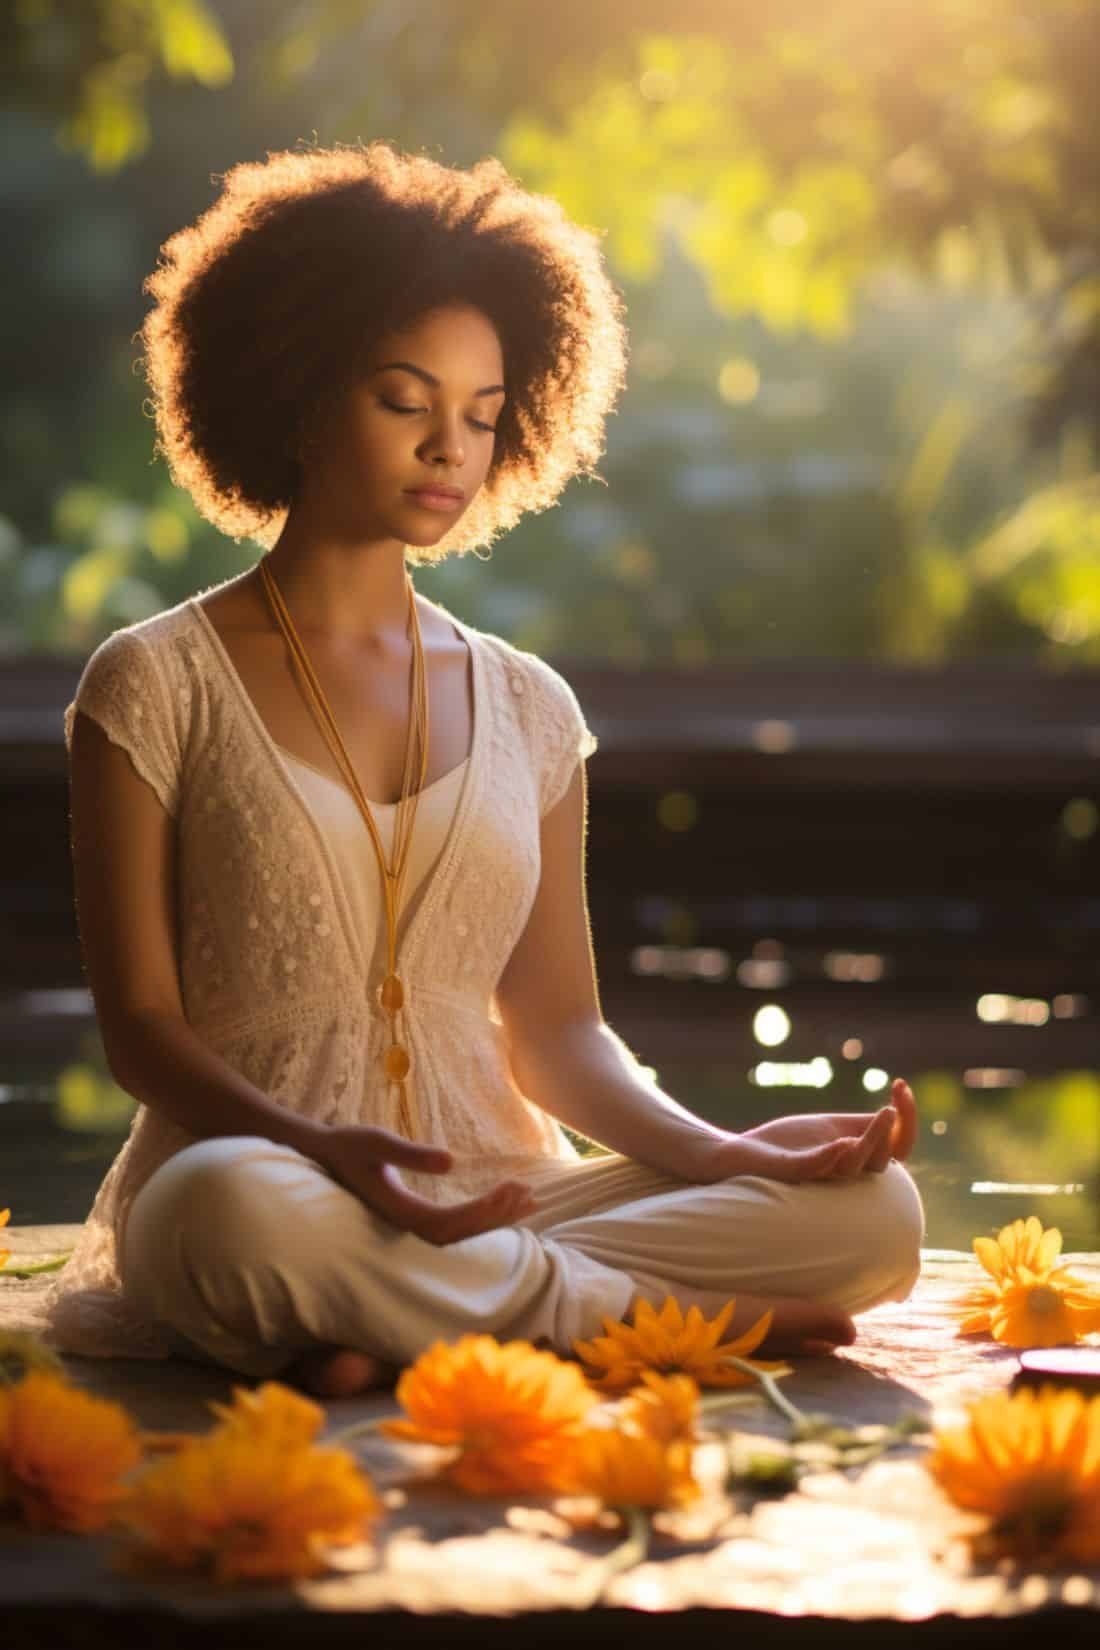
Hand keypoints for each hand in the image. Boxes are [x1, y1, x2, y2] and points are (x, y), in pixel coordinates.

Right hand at [312, 1124, 536, 1244]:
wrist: (323, 1154)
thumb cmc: (348, 1145)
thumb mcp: (377, 1142)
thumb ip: (412, 1154)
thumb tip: (452, 1162)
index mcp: (398, 1213)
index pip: (450, 1223)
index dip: (483, 1211)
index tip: (510, 1189)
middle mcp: (406, 1226)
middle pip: (460, 1233)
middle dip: (496, 1216)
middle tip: (528, 1192)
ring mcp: (409, 1224)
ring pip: (460, 1232)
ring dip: (493, 1218)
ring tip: (528, 1198)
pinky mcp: (413, 1215)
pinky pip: (454, 1223)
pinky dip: (481, 1215)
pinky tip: (503, 1201)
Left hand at [705, 1080, 917, 1185]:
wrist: (739, 1155)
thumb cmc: (786, 1144)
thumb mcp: (831, 1128)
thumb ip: (861, 1126)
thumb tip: (896, 1113)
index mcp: (855, 1157)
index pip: (897, 1147)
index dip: (907, 1120)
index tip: (901, 1085)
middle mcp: (841, 1170)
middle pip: (880, 1161)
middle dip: (889, 1133)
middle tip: (889, 1108)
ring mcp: (816, 1173)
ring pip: (853, 1166)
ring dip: (871, 1142)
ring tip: (882, 1113)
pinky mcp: (789, 1171)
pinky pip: (814, 1167)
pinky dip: (830, 1157)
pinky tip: (843, 1142)